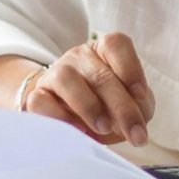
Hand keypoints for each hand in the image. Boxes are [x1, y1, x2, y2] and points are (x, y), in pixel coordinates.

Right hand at [22, 32, 155, 146]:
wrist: (66, 114)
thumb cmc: (105, 106)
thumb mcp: (129, 103)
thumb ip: (139, 108)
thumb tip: (134, 119)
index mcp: (104, 51)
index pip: (116, 44)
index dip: (131, 68)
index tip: (141, 96)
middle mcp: (79, 57)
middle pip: (100, 74)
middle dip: (122, 107)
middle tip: (135, 134)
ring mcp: (55, 74)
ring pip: (66, 79)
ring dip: (89, 106)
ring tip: (105, 128)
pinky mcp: (37, 95)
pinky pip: (41, 101)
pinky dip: (60, 117)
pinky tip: (78, 132)